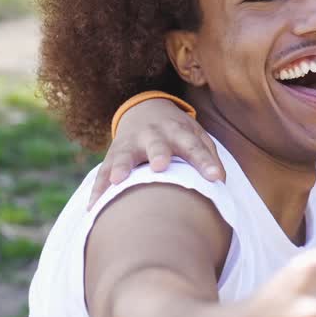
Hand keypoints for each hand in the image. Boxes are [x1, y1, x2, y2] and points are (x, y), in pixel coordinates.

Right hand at [91, 98, 223, 206]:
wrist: (145, 109)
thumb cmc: (178, 133)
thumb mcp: (196, 137)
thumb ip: (209, 157)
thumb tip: (222, 184)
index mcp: (179, 132)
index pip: (195, 146)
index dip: (205, 162)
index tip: (215, 177)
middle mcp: (154, 135)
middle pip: (157, 144)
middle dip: (158, 153)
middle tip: (160, 166)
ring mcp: (131, 144)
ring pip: (124, 155)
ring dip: (121, 166)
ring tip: (119, 180)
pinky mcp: (112, 155)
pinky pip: (102, 173)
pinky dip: (98, 189)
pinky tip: (93, 207)